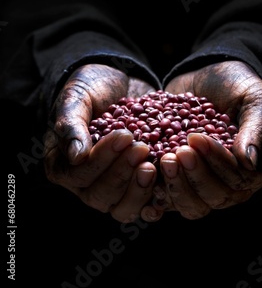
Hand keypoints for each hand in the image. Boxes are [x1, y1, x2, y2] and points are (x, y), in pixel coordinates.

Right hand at [43, 63, 157, 222]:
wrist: (117, 83)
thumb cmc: (90, 89)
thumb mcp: (76, 98)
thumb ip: (71, 124)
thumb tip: (76, 157)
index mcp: (63, 165)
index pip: (80, 175)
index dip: (102, 159)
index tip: (124, 135)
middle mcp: (85, 184)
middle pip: (101, 197)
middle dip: (122, 173)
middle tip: (142, 147)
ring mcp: (112, 188)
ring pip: (121, 209)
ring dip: (138, 190)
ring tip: (153, 166)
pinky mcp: (135, 186)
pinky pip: (143, 206)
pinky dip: (154, 201)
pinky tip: (165, 188)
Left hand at [141, 61, 261, 220]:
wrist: (205, 77)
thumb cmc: (236, 85)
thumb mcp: (253, 98)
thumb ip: (256, 129)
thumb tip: (250, 163)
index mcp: (258, 168)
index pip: (238, 179)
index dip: (217, 162)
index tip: (197, 137)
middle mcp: (234, 184)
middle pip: (215, 198)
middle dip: (195, 176)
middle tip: (178, 151)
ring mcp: (205, 185)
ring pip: (193, 206)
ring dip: (177, 187)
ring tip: (164, 159)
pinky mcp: (180, 181)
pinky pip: (169, 201)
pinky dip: (158, 197)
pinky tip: (147, 185)